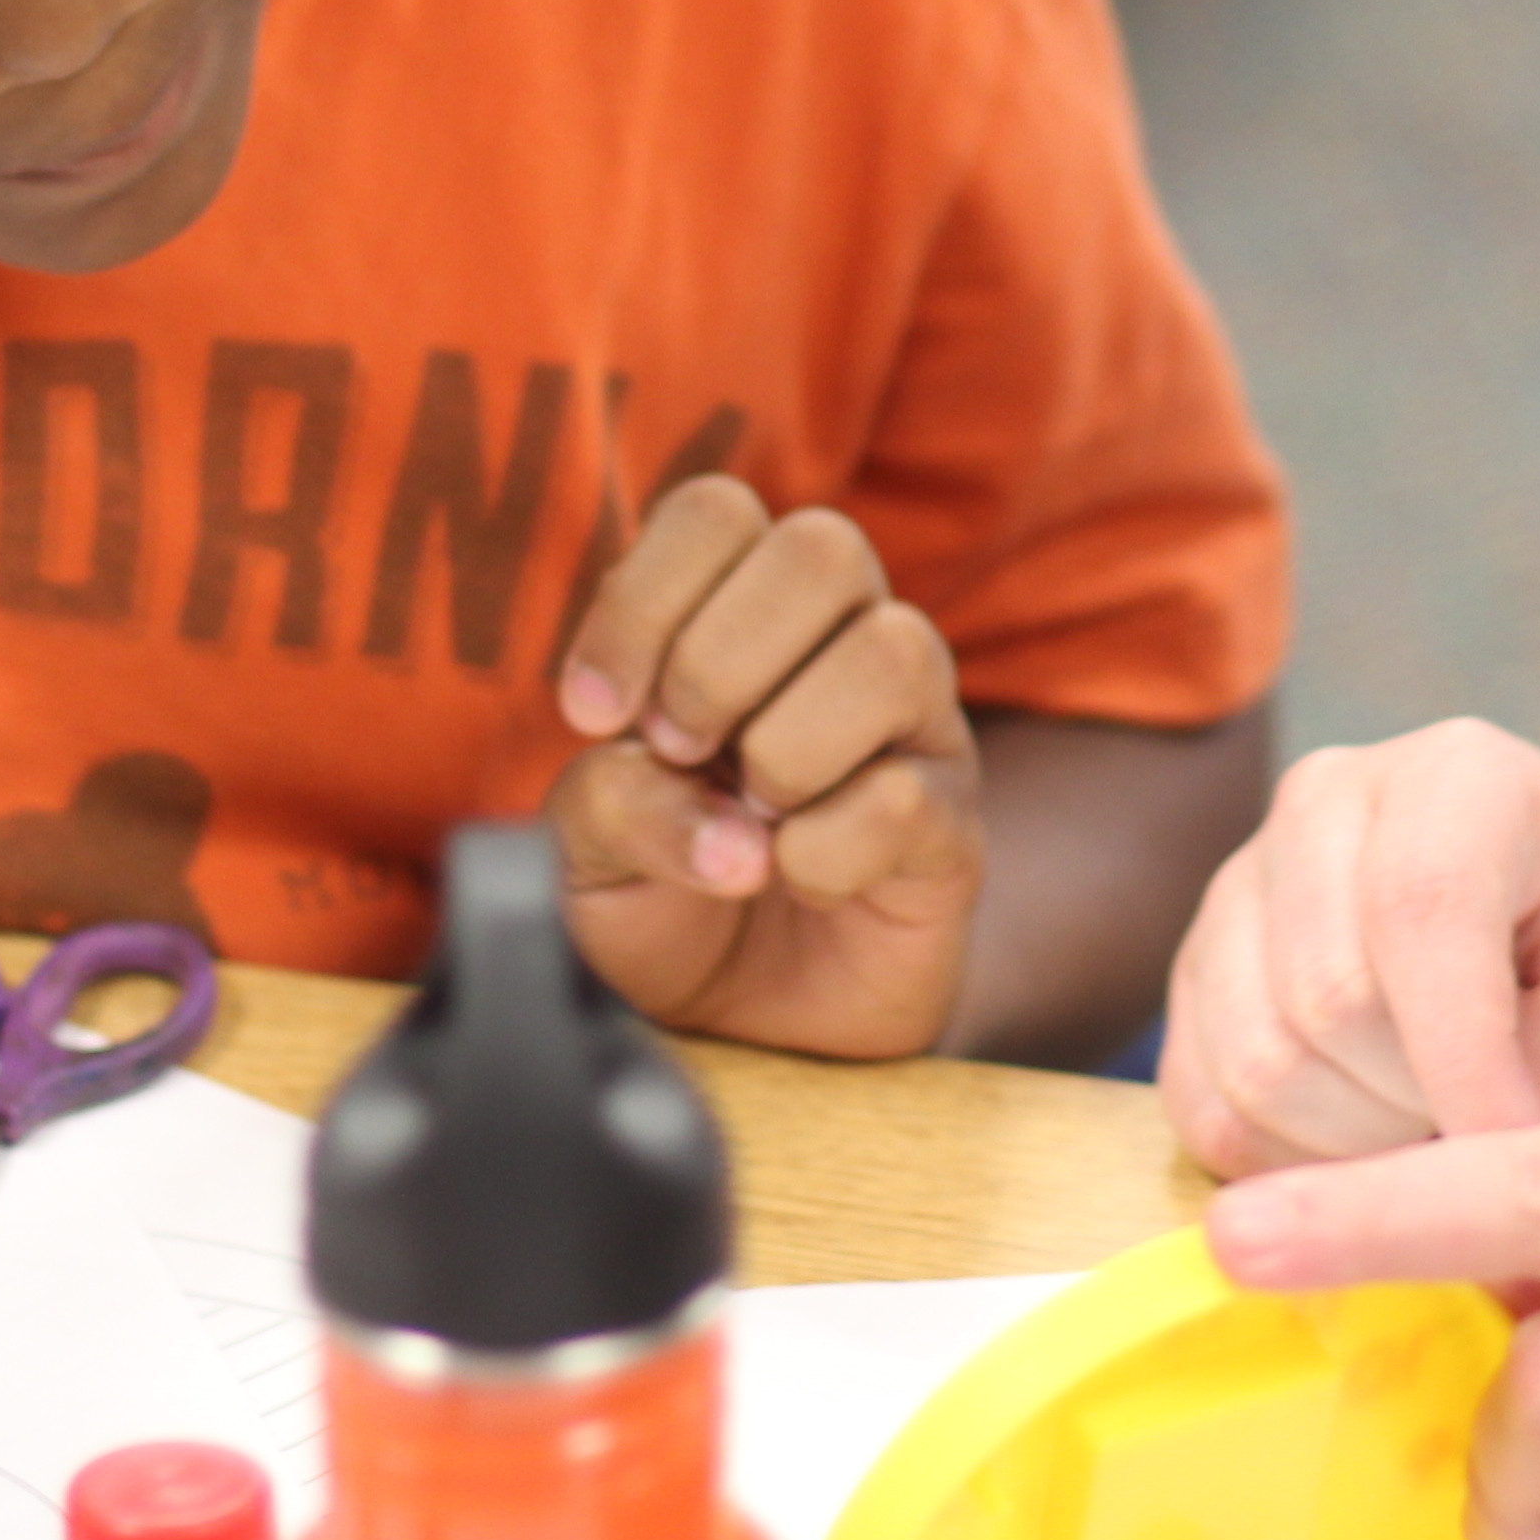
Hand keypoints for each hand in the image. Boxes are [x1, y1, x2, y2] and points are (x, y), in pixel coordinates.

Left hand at [551, 478, 981, 1057]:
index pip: (717, 512)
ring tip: (750, 818)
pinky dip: (823, 852)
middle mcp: (842, 643)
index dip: (645, 598)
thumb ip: (608, 799)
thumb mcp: (585, 851)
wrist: (747, 1027)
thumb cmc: (667, 904)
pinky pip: (908, 798)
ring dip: (785, 750)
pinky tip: (799, 879)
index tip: (595, 711)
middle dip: (717, 662)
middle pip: (823, 547)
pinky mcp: (954, 829)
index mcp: (741, 613)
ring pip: (892, 651)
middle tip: (681, 751)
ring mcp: (914, 729)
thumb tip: (709, 816)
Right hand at [1159, 720, 1539, 1173]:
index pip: (1421, 906)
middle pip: (1325, 1000)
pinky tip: (1379, 1147)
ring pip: (1257, 1064)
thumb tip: (1509, 1106)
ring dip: (1362, 1151)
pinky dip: (1296, 1170)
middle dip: (1424, 1110)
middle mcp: (1329, 803)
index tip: (1530, 1151)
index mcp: (1465, 775)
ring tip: (1447, 1128)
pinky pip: (1206, 1113)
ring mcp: (1245, 892)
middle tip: (1504, 1129)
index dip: (1466, 1058)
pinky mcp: (1199, 989)